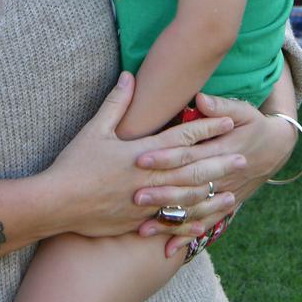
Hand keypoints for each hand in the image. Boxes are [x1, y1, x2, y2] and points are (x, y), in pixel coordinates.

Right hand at [41, 74, 242, 239]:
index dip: (205, 129)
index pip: (180, 138)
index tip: (227, 122)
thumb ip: (116, 103)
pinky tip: (206, 224)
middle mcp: (149, 178)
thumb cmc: (75, 163)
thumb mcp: (95, 129)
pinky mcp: (139, 222)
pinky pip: (172, 224)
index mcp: (141, 153)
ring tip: (233, 191)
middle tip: (243, 157)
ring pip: (187, 200)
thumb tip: (129, 77)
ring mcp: (146, 203)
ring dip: (212, 195)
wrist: (58, 202)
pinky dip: (191, 223)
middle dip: (219, 162)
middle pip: (192, 170)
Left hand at [133, 91, 296, 254]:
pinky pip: (203, 225)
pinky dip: (186, 238)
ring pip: (194, 211)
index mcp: (221, 149)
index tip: (141, 158)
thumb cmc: (253, 125)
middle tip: (135, 196)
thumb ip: (220, 105)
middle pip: (187, 186)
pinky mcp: (223, 207)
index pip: (189, 153)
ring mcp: (223, 195)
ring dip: (169, 221)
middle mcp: (222, 177)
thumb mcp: (243, 110)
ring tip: (143, 229)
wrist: (276, 149)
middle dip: (162, 193)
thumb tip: (200, 98)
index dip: (166, 156)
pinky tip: (167, 251)